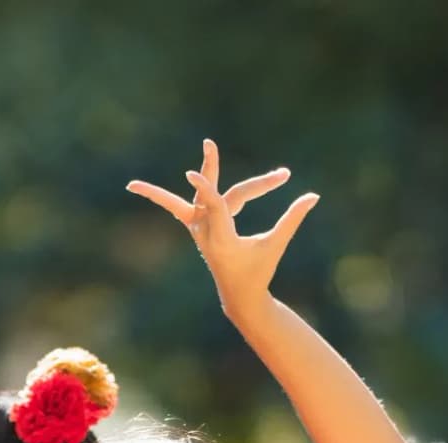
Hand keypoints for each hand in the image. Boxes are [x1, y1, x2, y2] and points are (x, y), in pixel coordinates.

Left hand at [127, 139, 319, 319]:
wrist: (239, 296)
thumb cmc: (259, 270)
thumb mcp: (275, 244)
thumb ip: (292, 219)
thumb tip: (315, 196)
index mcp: (222, 239)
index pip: (214, 206)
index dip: (204, 189)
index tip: (192, 170)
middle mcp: (207, 233)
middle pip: (207, 196)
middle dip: (209, 169)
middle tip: (209, 142)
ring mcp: (200, 231)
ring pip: (187, 202)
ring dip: (168, 191)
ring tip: (132, 184)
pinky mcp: (199, 230)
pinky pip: (181, 209)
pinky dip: (174, 197)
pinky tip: (164, 184)